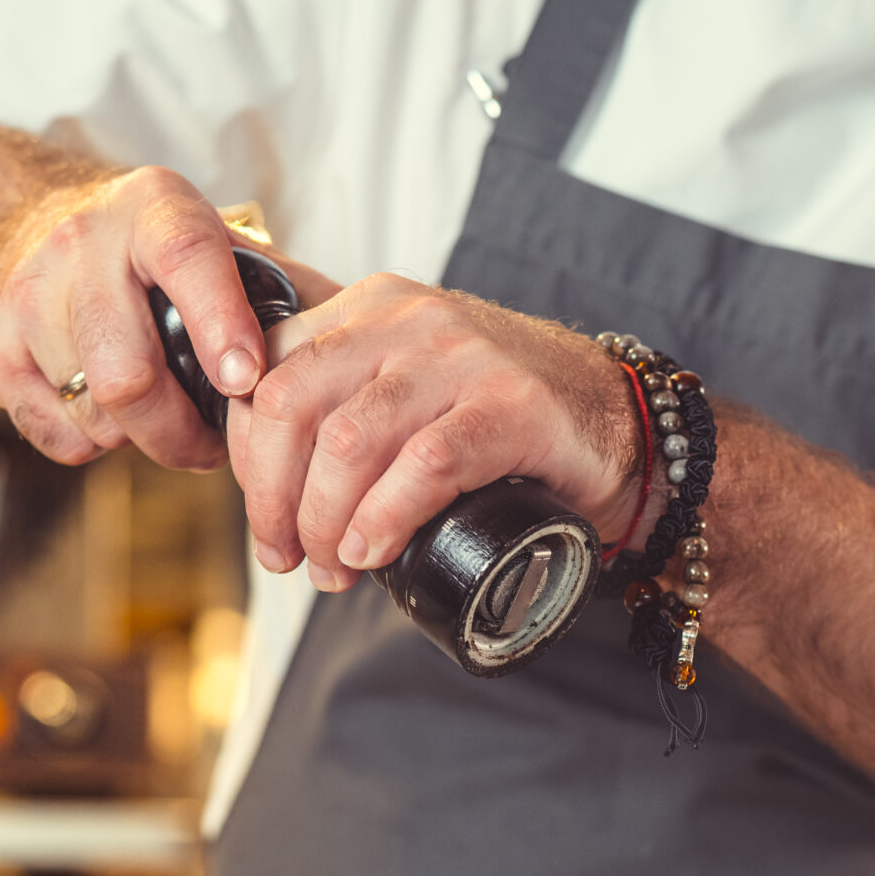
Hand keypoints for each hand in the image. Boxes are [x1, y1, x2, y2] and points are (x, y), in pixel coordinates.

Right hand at [0, 166, 335, 469]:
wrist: (28, 229)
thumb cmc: (157, 256)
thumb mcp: (219, 243)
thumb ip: (284, 288)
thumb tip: (366, 344)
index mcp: (154, 209)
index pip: (187, 258)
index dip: (218, 324)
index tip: (245, 381)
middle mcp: (80, 243)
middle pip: (127, 372)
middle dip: (181, 430)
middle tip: (216, 447)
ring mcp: (27, 296)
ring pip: (95, 411)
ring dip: (144, 440)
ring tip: (171, 427)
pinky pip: (56, 434)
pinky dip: (95, 445)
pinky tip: (116, 420)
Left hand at [228, 273, 641, 584]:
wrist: (625, 425)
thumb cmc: (512, 421)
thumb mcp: (416, 389)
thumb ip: (350, 409)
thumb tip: (273, 489)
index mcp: (373, 308)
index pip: (268, 372)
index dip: (249, 458)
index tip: (266, 520)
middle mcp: (410, 319)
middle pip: (291, 405)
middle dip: (274, 497)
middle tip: (288, 557)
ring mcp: (463, 356)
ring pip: (349, 439)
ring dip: (325, 520)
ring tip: (334, 568)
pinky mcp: (512, 404)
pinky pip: (425, 464)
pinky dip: (385, 519)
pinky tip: (375, 552)